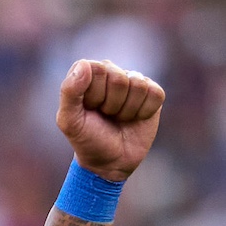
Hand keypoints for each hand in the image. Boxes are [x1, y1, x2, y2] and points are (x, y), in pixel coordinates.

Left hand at [56, 59, 165, 182]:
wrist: (110, 160)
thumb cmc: (86, 138)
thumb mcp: (70, 120)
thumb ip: (70, 92)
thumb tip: (85, 64)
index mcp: (87, 74)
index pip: (97, 70)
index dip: (94, 95)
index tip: (89, 109)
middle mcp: (111, 72)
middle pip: (119, 78)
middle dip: (111, 104)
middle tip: (105, 116)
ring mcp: (134, 81)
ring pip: (139, 86)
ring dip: (127, 110)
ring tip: (118, 118)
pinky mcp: (153, 92)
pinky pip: (155, 94)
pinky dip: (144, 112)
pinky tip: (134, 118)